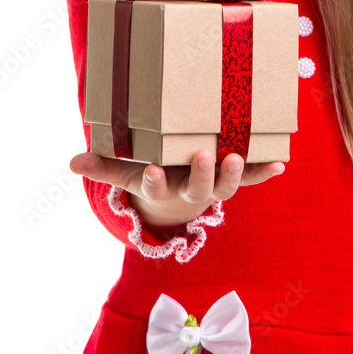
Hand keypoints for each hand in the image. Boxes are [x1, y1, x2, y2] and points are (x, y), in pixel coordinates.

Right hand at [69, 149, 283, 227]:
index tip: (153, 171)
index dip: (155, 181)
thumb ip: (104, 165)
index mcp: (162, 186)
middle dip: (202, 174)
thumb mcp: (127, 172)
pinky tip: (279, 164)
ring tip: (235, 156)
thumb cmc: (152, 174)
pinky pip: (250, 178)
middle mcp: (189, 189)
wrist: (179, 198)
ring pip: (225, 185)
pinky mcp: (232, 178)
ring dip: (232, 173)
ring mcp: (213, 185)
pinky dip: (264, 172)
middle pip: (197, 187)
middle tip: (206, 155)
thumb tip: (73, 163)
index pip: (155, 186)